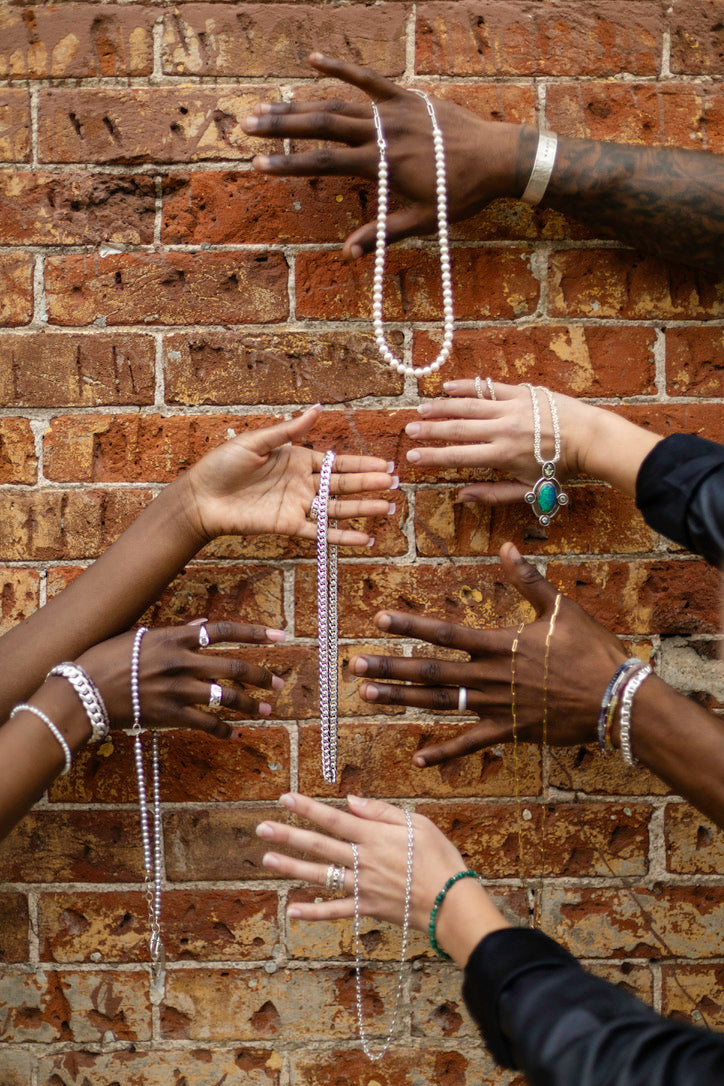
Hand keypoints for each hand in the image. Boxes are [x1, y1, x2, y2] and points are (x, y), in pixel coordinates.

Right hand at [77, 620, 286, 738]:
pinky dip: (224, 730)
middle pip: (232, 666)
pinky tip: (236, 735)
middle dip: (260, 675)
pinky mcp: (169, 714)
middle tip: (279, 683)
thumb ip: (176, 632)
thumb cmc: (106, 659)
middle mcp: (181, 661)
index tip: (281, 634)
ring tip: (267, 711)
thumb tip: (203, 624)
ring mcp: (177, 689)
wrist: (82, 691)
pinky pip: (206, 723)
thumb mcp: (140, 636)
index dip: (255, 632)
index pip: (223, 630)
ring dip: (250, 705)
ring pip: (225, 697)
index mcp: (175, 637)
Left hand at [182, 405, 395, 544]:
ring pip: (338, 508)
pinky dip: (342, 536)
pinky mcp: (289, 526)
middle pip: (343, 485)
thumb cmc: (223, 465)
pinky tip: (365, 538)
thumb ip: (289, 430)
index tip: (385, 465)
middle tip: (396, 484)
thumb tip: (317, 409)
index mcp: (297, 459)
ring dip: (363, 509)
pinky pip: (321, 532)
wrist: (201, 498)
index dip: (361, 464)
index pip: (336, 462)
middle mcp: (302, 483)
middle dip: (370, 484)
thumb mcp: (256, 441)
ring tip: (388, 509)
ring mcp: (298, 506)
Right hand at [242, 54, 523, 257]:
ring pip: (337, 102)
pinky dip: (341, 67)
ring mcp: (395, 110)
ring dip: (300, 103)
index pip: (325, 162)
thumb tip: (349, 254)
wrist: (499, 158)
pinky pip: (369, 78)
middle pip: (321, 124)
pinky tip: (312, 59)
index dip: (289, 164)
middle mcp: (383, 131)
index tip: (259, 166)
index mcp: (383, 163)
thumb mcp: (423, 221)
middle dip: (282, 126)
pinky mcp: (407, 97)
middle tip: (246, 125)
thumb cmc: (462, 195)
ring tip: (267, 105)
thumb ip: (383, 234)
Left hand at [257, 792, 469, 929]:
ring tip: (266, 860)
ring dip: (292, 867)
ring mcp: (362, 887)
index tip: (284, 798)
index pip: (333, 819)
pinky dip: (313, 912)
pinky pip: (335, 911)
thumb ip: (382, 812)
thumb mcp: (418, 824)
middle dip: (288, 835)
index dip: (307, 808)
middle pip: (319, 845)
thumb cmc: (441, 859)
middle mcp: (363, 861)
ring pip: (321, 875)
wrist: (453, 903)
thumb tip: (350, 800)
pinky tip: (292, 910)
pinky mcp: (367, 909)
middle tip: (261, 828)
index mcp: (375, 837)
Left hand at [349, 543, 626, 765]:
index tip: (379, 619)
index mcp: (500, 644)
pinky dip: (444, 752)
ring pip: (439, 703)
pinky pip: (470, 744)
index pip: (445, 633)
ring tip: (368, 695)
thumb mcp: (561, 609)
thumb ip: (529, 579)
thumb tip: (507, 546)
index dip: (410, 625)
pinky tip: (417, 757)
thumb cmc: (592, 651)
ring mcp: (497, 707)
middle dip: (389, 667)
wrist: (617, 700)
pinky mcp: (509, 732)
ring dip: (402, 700)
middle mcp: (490, 677)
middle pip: (429, 671)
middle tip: (353, 665)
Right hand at [405, 380, 594, 505]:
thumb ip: (493, 494)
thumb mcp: (528, 489)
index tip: (413, 456)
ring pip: (469, 406)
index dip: (433, 457)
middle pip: (458, 429)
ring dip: (442, 408)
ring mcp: (511, 408)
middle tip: (409, 431)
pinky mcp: (521, 392)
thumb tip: (460, 496)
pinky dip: (467, 387)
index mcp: (502, 455)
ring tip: (422, 410)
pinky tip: (448, 387)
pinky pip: (488, 388)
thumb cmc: (560, 469)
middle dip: (430, 431)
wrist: (589, 438)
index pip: (459, 456)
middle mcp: (502, 429)